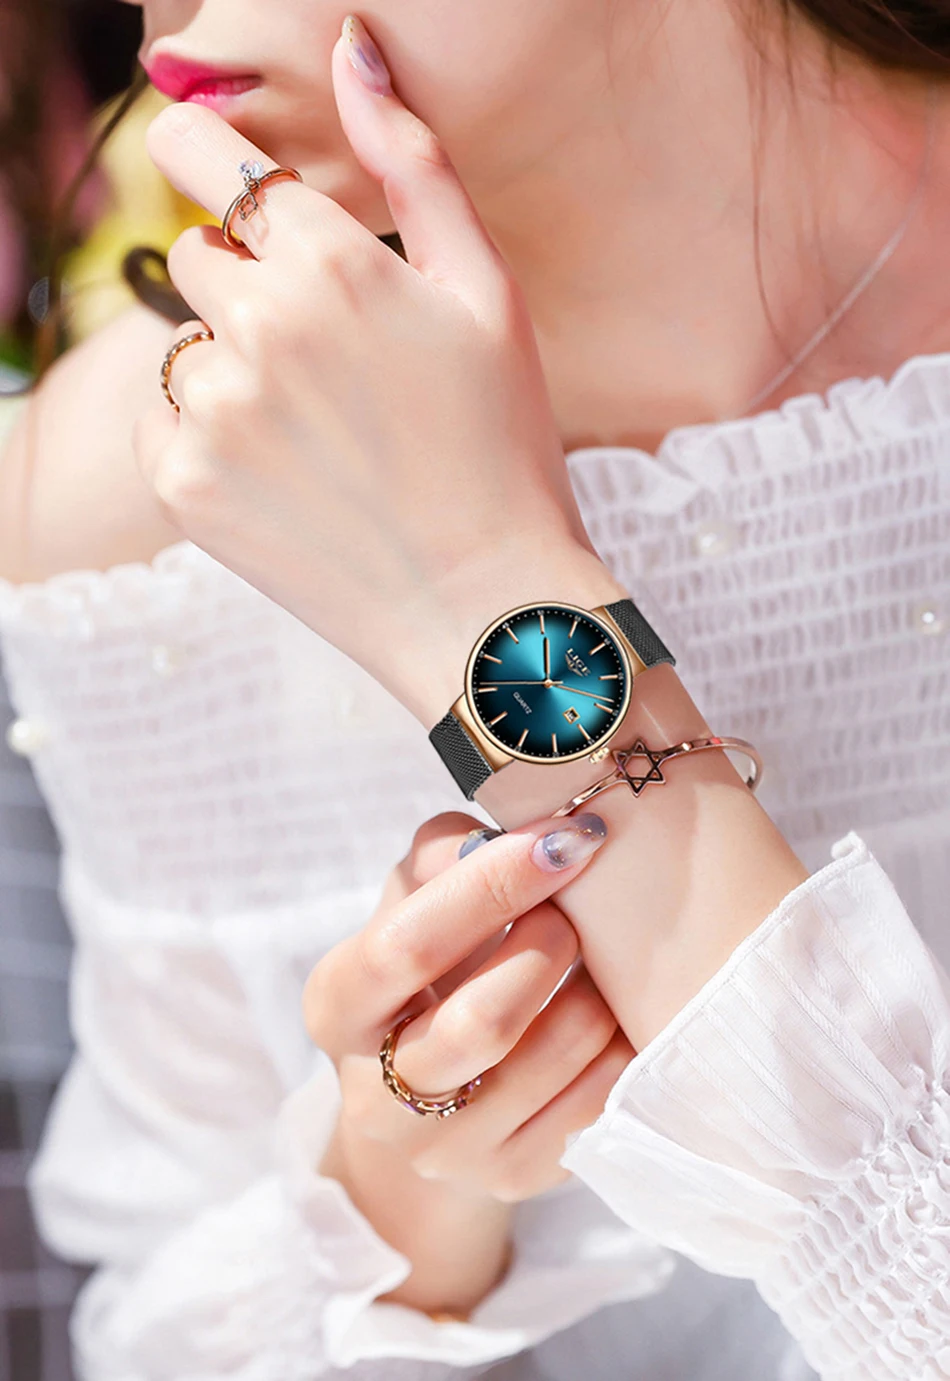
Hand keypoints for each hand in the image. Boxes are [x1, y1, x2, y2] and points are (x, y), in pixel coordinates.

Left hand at [133, 15, 621, 725]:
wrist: (481, 603)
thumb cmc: (501, 447)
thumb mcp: (486, 294)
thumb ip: (416, 165)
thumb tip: (354, 49)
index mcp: (330, 262)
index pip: (212, 157)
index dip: (204, 154)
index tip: (205, 163)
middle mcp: (257, 325)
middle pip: (201, 255)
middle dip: (250, 287)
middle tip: (326, 360)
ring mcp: (212, 410)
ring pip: (184, 345)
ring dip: (234, 371)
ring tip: (319, 436)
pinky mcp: (182, 485)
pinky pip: (162, 420)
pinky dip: (207, 439)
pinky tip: (285, 476)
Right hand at [304, 809, 631, 1216]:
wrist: (425, 1099)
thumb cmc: (424, 973)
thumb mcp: (410, 903)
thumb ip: (443, 855)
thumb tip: (503, 833)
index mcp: (337, 1011)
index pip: (404, 948)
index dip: (488, 889)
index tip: (558, 842)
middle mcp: (380, 1099)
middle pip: (482, 1022)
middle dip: (547, 945)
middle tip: (571, 910)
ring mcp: (450, 1151)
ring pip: (557, 1054)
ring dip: (596, 987)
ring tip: (597, 954)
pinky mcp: (517, 1174)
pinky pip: (601, 1094)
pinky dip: (621, 1035)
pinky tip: (610, 1007)